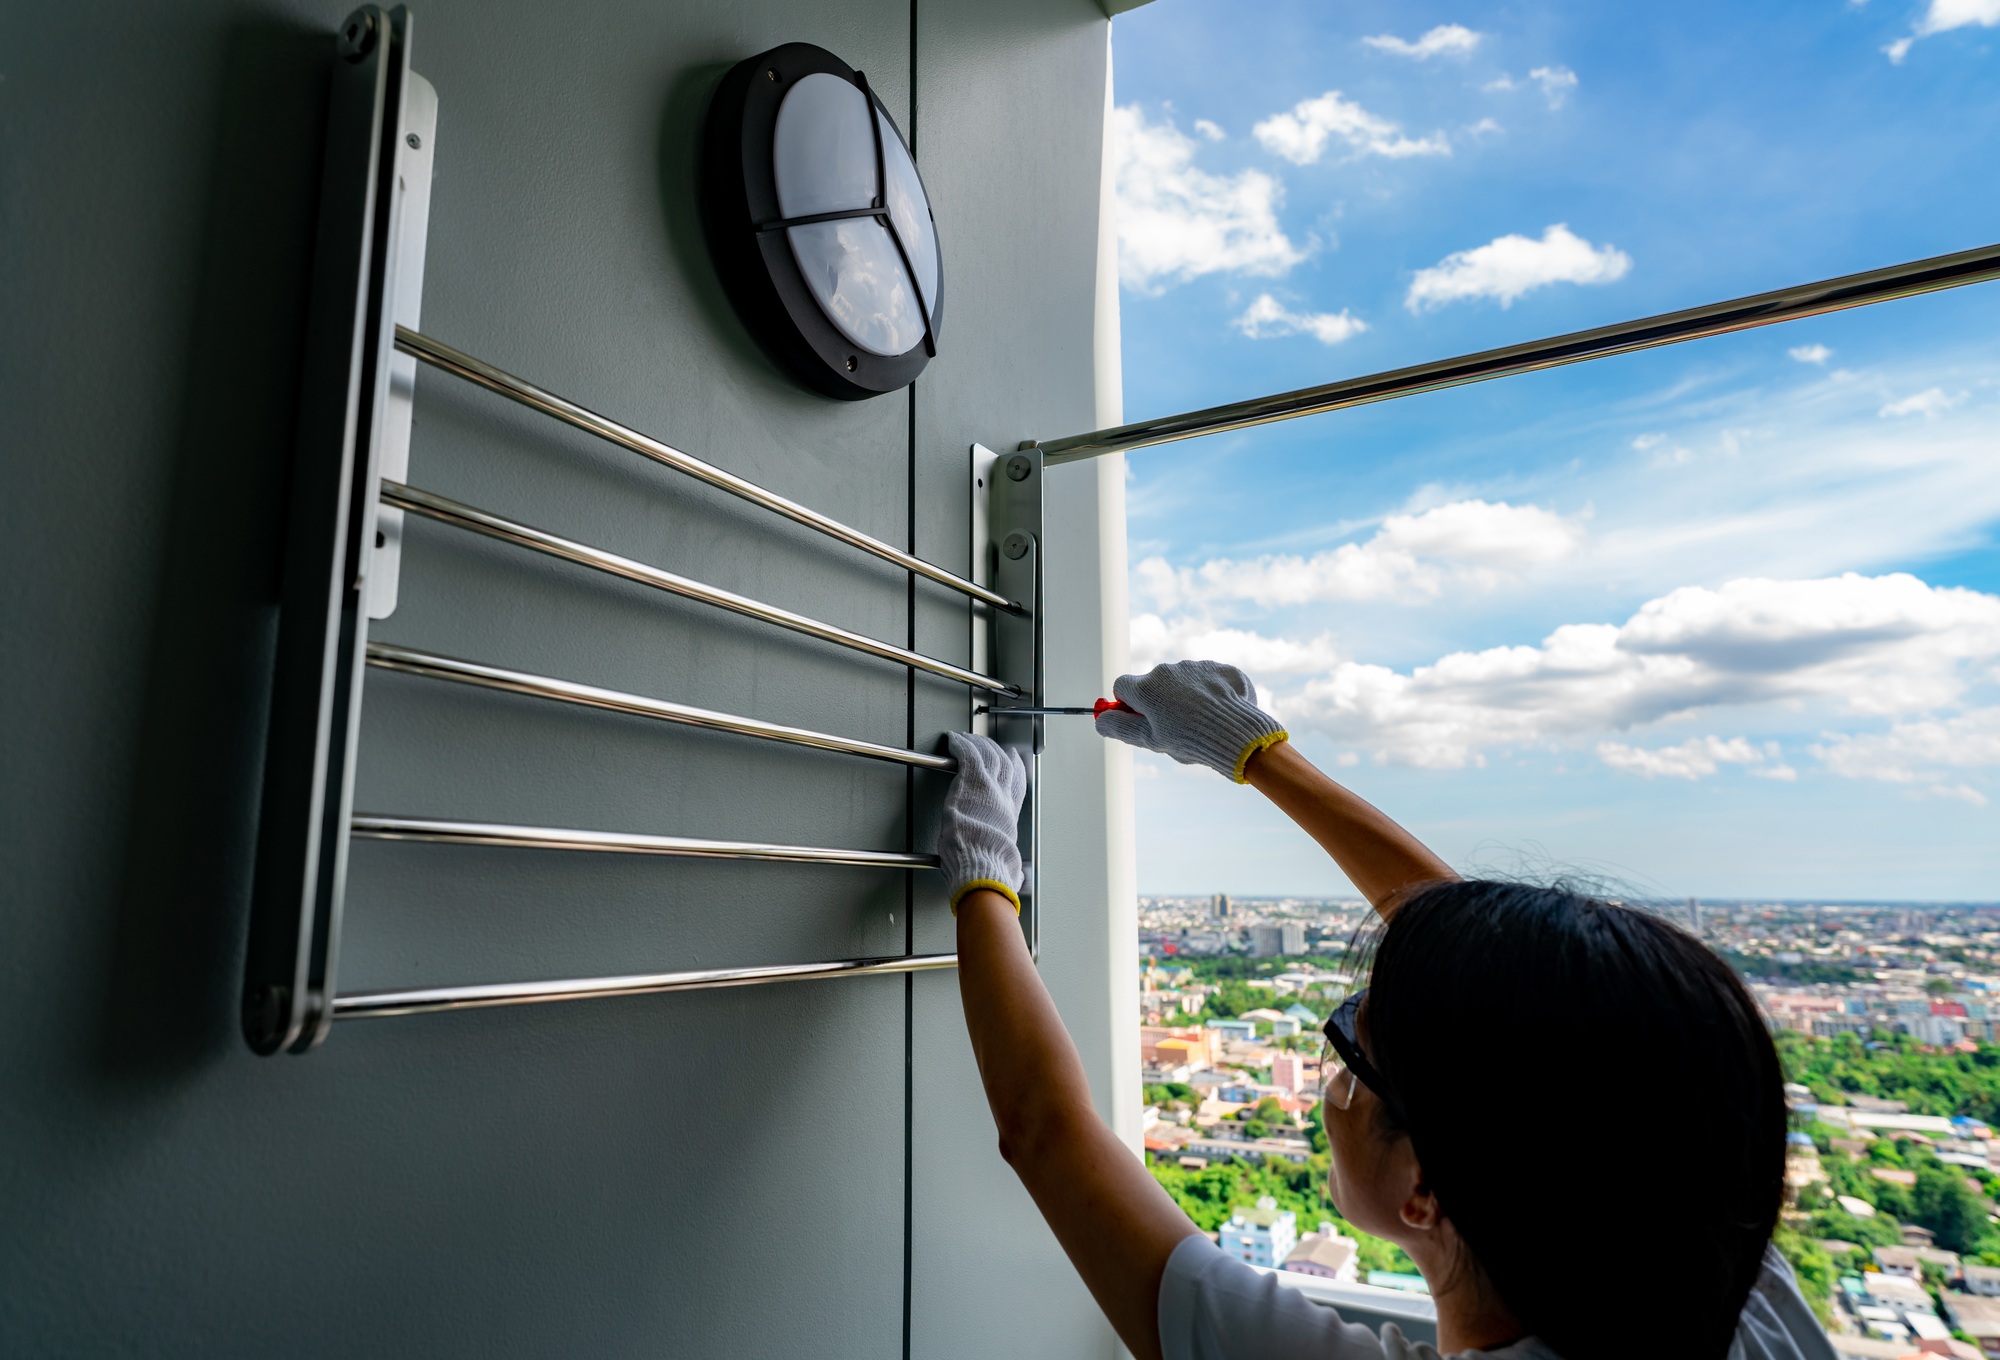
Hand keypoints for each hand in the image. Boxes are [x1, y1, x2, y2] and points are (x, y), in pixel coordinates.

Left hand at [939, 731, 1028, 912]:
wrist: (982, 866)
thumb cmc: (990, 872)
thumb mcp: (1008, 868)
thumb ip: (1012, 868)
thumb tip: (1018, 879)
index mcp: (1009, 817)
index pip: (1017, 784)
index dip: (1016, 768)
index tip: (1013, 758)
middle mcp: (1003, 799)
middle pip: (1003, 765)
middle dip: (996, 751)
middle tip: (986, 743)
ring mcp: (988, 789)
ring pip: (987, 755)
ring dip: (978, 744)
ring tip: (968, 738)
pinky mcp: (971, 783)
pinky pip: (968, 755)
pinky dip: (962, 744)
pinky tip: (954, 739)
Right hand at [1094, 660, 1286, 782]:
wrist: (1237, 735)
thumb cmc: (1190, 740)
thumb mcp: (1148, 740)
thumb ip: (1119, 727)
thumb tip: (1100, 720)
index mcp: (1147, 687)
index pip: (1122, 687)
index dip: (1127, 705)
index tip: (1138, 719)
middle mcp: (1169, 670)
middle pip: (1154, 684)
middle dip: (1160, 703)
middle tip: (1174, 729)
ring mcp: (1197, 666)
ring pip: (1184, 683)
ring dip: (1188, 699)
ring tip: (1203, 724)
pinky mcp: (1223, 669)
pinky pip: (1211, 680)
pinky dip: (1213, 695)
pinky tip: (1221, 714)